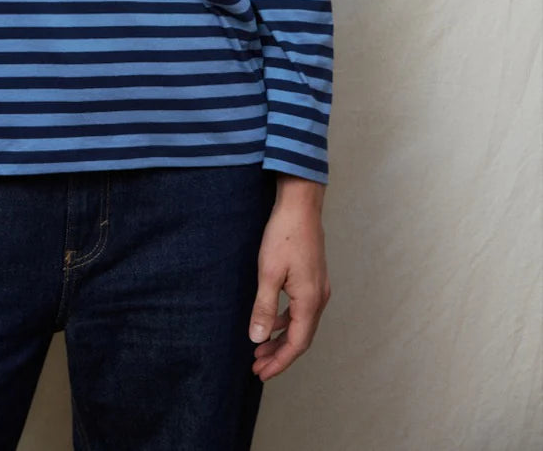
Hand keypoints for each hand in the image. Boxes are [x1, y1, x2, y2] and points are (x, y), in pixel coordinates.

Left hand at [248, 175, 330, 380]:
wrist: (300, 204)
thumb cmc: (284, 235)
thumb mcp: (269, 273)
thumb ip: (264, 308)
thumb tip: (258, 339)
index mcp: (310, 300)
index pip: (297, 344)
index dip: (279, 362)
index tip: (261, 373)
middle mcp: (319, 298)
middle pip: (301, 338)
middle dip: (280, 355)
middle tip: (257, 367)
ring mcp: (319, 287)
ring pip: (302, 324)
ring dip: (282, 339)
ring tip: (261, 348)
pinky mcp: (314, 278)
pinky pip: (302, 310)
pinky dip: (287, 321)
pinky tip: (272, 321)